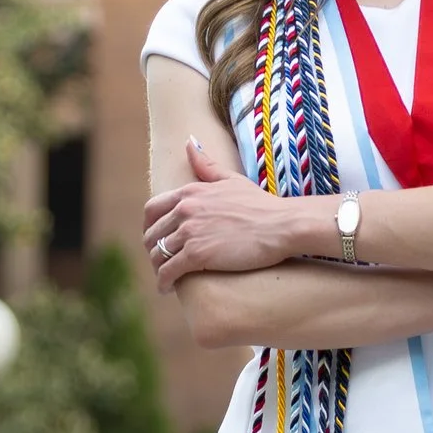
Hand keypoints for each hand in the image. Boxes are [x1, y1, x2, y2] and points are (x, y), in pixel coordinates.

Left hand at [144, 140, 303, 280]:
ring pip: (157, 254)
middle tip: (161, 262)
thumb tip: (189, 143)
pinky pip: (168, 271)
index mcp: (190, 192)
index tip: (155, 238)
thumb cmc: (262, 205)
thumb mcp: (232, 180)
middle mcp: (184, 210)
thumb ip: (207, 165)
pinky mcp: (197, 255)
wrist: (282, 225)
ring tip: (165, 278)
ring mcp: (189, 232)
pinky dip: (163, 282)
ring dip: (157, 268)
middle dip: (153, 250)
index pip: (152, 209)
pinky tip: (167, 289)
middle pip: (152, 233)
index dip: (149, 227)